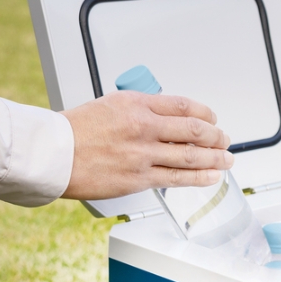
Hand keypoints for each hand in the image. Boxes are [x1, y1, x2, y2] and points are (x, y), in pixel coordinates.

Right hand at [59, 90, 232, 199]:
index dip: (205, 113)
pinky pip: (177, 178)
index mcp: (136, 103)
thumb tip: (164, 120)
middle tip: (225, 140)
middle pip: (194, 130)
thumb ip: (139, 111)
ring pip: (191, 155)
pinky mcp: (139, 178)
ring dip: (215, 158)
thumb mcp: (109, 106)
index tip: (212, 118)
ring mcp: (143, 154)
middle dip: (216, 136)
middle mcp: (143, 126)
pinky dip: (200, 177)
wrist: (53, 154)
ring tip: (227, 160)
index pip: (183, 105)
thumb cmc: (74, 131)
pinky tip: (212, 176)